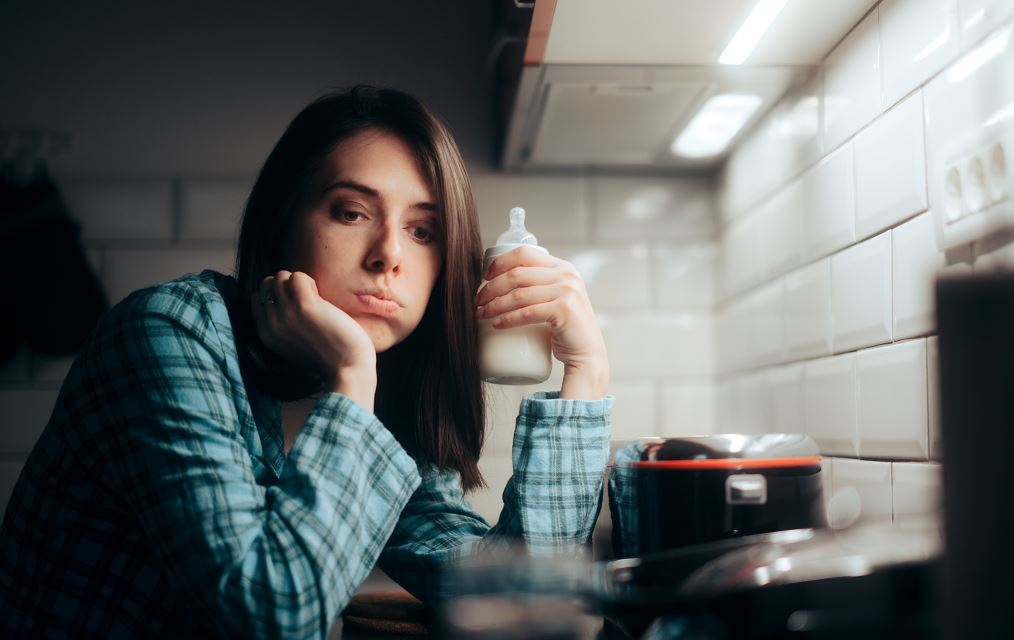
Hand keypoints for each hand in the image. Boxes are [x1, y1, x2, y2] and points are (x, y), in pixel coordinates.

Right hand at [251, 271, 376, 406]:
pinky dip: (309, 281)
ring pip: (281, 276)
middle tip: (305, 299)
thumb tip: (282, 297)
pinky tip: (320, 296)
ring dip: (299, 282)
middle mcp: (271, 324)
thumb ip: (281, 325)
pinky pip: (298, 276)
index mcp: (266, 334)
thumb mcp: (292, 344)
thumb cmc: (327, 354)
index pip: (257, 297)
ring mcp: (286, 314)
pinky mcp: (304, 306)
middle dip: (286, 284)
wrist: (347, 367)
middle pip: (267, 283)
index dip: (276, 294)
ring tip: (314, 298)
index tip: (294, 304)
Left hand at [475, 247, 608, 398]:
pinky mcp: (564, 311)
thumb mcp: (557, 297)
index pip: (524, 254)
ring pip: (519, 294)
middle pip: (517, 274)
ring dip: (494, 304)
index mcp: (563, 267)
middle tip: (478, 300)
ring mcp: (567, 292)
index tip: (484, 277)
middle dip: (491, 287)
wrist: (588, 353)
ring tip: (480, 313)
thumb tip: (498, 280)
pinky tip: (496, 324)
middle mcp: (567, 275)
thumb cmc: (565, 328)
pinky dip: (507, 319)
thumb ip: (540, 284)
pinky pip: (527, 312)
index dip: (500, 263)